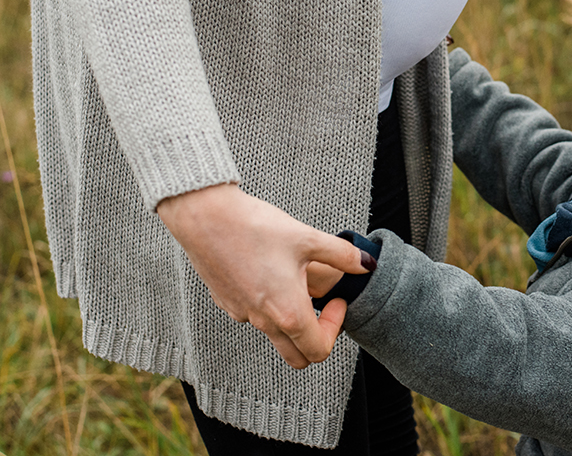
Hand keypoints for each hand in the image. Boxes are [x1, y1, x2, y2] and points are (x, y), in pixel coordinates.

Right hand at [157, 183, 370, 368]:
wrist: (205, 216)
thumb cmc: (256, 227)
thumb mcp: (308, 238)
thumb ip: (342, 255)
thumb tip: (367, 264)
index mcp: (287, 312)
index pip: (319, 350)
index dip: (336, 327)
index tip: (335, 299)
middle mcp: (263, 321)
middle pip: (297, 356)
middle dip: (316, 337)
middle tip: (321, 302)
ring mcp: (241, 314)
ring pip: (274, 334)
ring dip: (292, 318)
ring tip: (294, 277)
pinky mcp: (226, 302)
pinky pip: (254, 316)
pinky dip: (268, 304)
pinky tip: (268, 270)